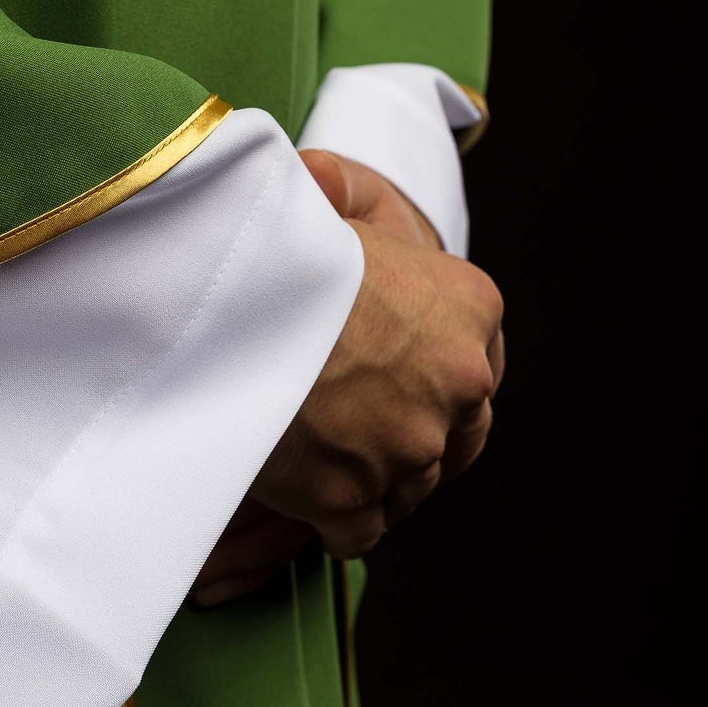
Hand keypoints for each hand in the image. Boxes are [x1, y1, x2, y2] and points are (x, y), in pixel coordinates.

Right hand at [190, 156, 502, 605]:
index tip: (405, 367)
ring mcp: (409, 449)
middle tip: (368, 418)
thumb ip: (344, 194)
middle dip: (420, 427)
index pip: (482, 350)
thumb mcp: (327, 198)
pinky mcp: (355, 500)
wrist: (225, 303)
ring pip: (412, 483)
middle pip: (460, 428)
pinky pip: (362, 529)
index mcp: (469, 304)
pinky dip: (337, 518)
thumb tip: (318, 178)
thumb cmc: (277, 243)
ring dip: (379, 473)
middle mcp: (460, 382)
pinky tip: (308, 489)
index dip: (440, 363)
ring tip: (329, 448)